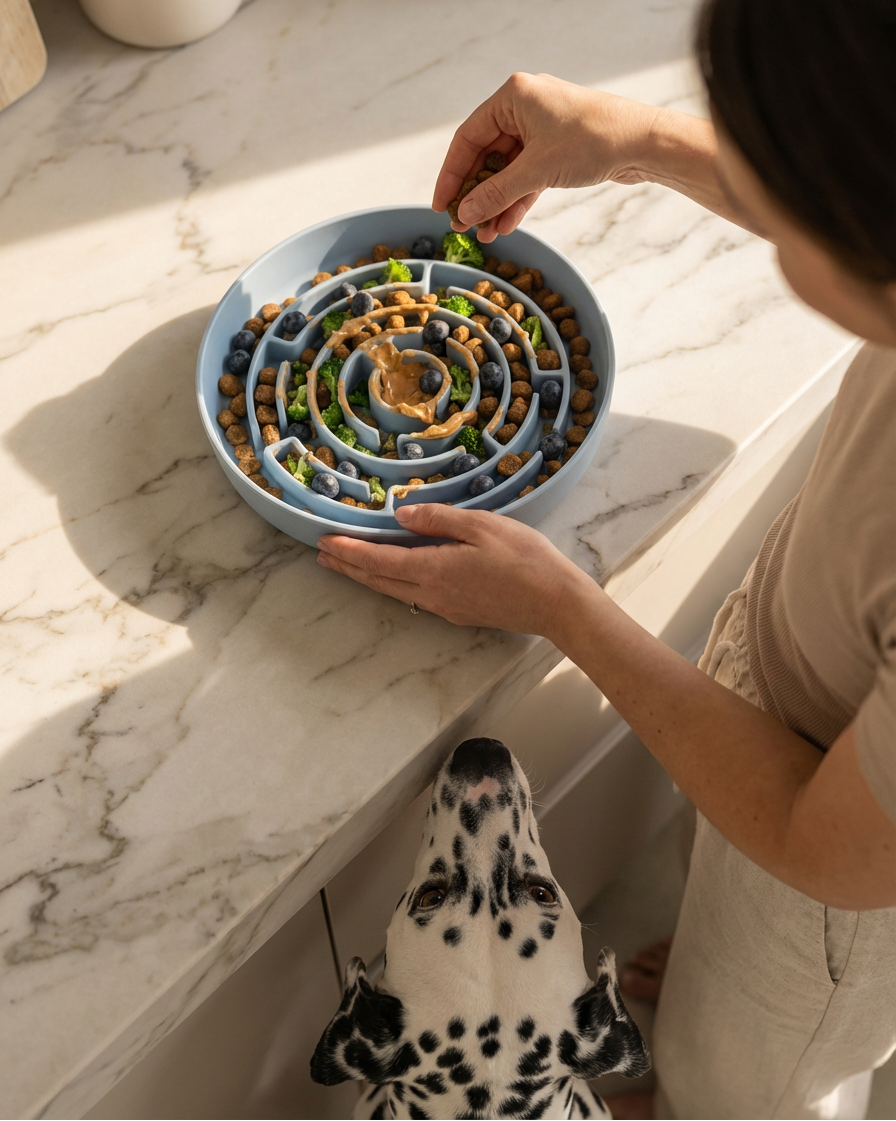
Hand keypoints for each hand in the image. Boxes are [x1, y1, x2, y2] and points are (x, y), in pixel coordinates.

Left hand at [316, 503, 592, 634]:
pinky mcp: (459, 612)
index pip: (378, 560)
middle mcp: (431, 594)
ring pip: (393, 591)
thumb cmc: (525, 559)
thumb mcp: (482, 526)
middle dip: (348, 567)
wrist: (556, 603)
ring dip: (366, 577)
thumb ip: (438, 519)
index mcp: (433, 570)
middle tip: (322, 556)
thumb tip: (401, 514)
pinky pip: (413, 597)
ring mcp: (444, 607)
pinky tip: (392, 577)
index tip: (323, 542)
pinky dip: (391, 584)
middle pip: (378, 580)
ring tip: (345, 566)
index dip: (348, 551)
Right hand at [432, 73, 659, 242]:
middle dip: (476, 194)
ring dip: (495, 203)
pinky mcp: (556, 150)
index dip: (451, 175)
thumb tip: (466, 212)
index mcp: (513, 96)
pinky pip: (526, 178)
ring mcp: (541, 130)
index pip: (468, 138)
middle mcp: (524, 108)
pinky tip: (505, 225)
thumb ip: (497, 193)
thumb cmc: (595, 139)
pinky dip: (516, 200)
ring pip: (506, 171)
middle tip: (463, 224)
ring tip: (484, 233)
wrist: (644, 144)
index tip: (441, 205)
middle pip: (485, 156)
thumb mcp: (537, 170)